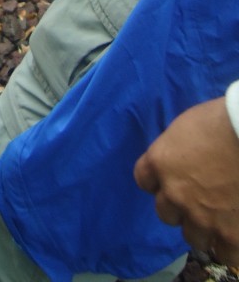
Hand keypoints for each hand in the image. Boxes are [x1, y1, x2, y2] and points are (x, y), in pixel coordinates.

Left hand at [134, 98, 238, 266]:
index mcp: (160, 163)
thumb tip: (182, 160)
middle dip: (180, 207)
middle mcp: (174, 195)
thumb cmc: (221, 120)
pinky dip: (231, 246)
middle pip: (165, 213)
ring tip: (220, 220)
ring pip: (194, 237)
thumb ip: (177, 150)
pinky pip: (226, 254)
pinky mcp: (231, 235)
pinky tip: (237, 233)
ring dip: (204, 229)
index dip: (158, 181)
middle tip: (199, 199)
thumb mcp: (187, 127)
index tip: (170, 179)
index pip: (144, 180)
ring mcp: (202, 218)